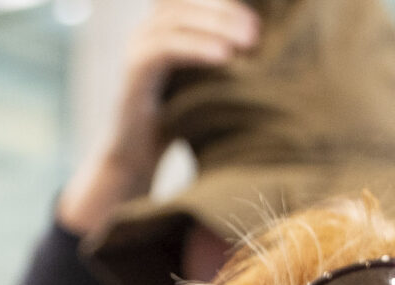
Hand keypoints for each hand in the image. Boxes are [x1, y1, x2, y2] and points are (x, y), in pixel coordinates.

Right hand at [55, 0, 261, 236]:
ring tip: (248, 42)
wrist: (137, 159)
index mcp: (163, 30)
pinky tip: (224, 57)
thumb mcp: (203, 83)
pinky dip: (196, 47)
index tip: (257, 23)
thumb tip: (260, 44)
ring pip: (176, 20)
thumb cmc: (177, 122)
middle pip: (185, 3)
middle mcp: (146, 31)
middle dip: (224, 12)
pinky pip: (165, 48)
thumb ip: (219, 57)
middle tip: (256, 31)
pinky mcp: (134, 71)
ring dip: (215, 26)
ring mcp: (137, 48)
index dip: (223, 4)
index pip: (191, 0)